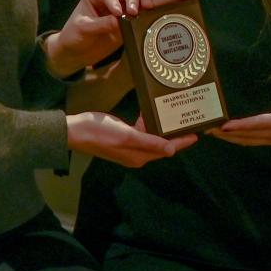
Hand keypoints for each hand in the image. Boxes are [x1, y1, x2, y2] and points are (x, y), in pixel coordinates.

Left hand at [46, 0, 203, 76]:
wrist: (75, 51)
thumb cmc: (74, 37)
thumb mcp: (83, 31)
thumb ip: (99, 25)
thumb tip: (119, 21)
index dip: (116, 2)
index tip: (119, 14)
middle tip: (143, 10)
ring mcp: (126, 7)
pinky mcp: (135, 19)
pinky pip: (153, 9)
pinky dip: (169, 2)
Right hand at [67, 111, 196, 167]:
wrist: (73, 131)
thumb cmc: (99, 132)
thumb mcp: (126, 135)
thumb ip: (149, 142)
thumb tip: (172, 150)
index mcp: (139, 156)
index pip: (167, 149)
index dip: (182, 142)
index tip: (197, 134)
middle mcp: (136, 154)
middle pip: (161, 145)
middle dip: (174, 136)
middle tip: (188, 122)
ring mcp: (128, 148)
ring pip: (151, 139)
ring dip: (161, 129)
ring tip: (173, 116)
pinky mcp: (120, 140)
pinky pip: (140, 134)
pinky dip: (147, 125)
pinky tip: (149, 114)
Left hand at [210, 85, 270, 145]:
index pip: (259, 124)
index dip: (241, 126)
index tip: (223, 126)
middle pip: (247, 135)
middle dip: (226, 133)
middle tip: (205, 128)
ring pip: (246, 140)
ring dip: (227, 138)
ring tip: (208, 132)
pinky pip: (250, 141)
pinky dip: (235, 139)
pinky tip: (223, 136)